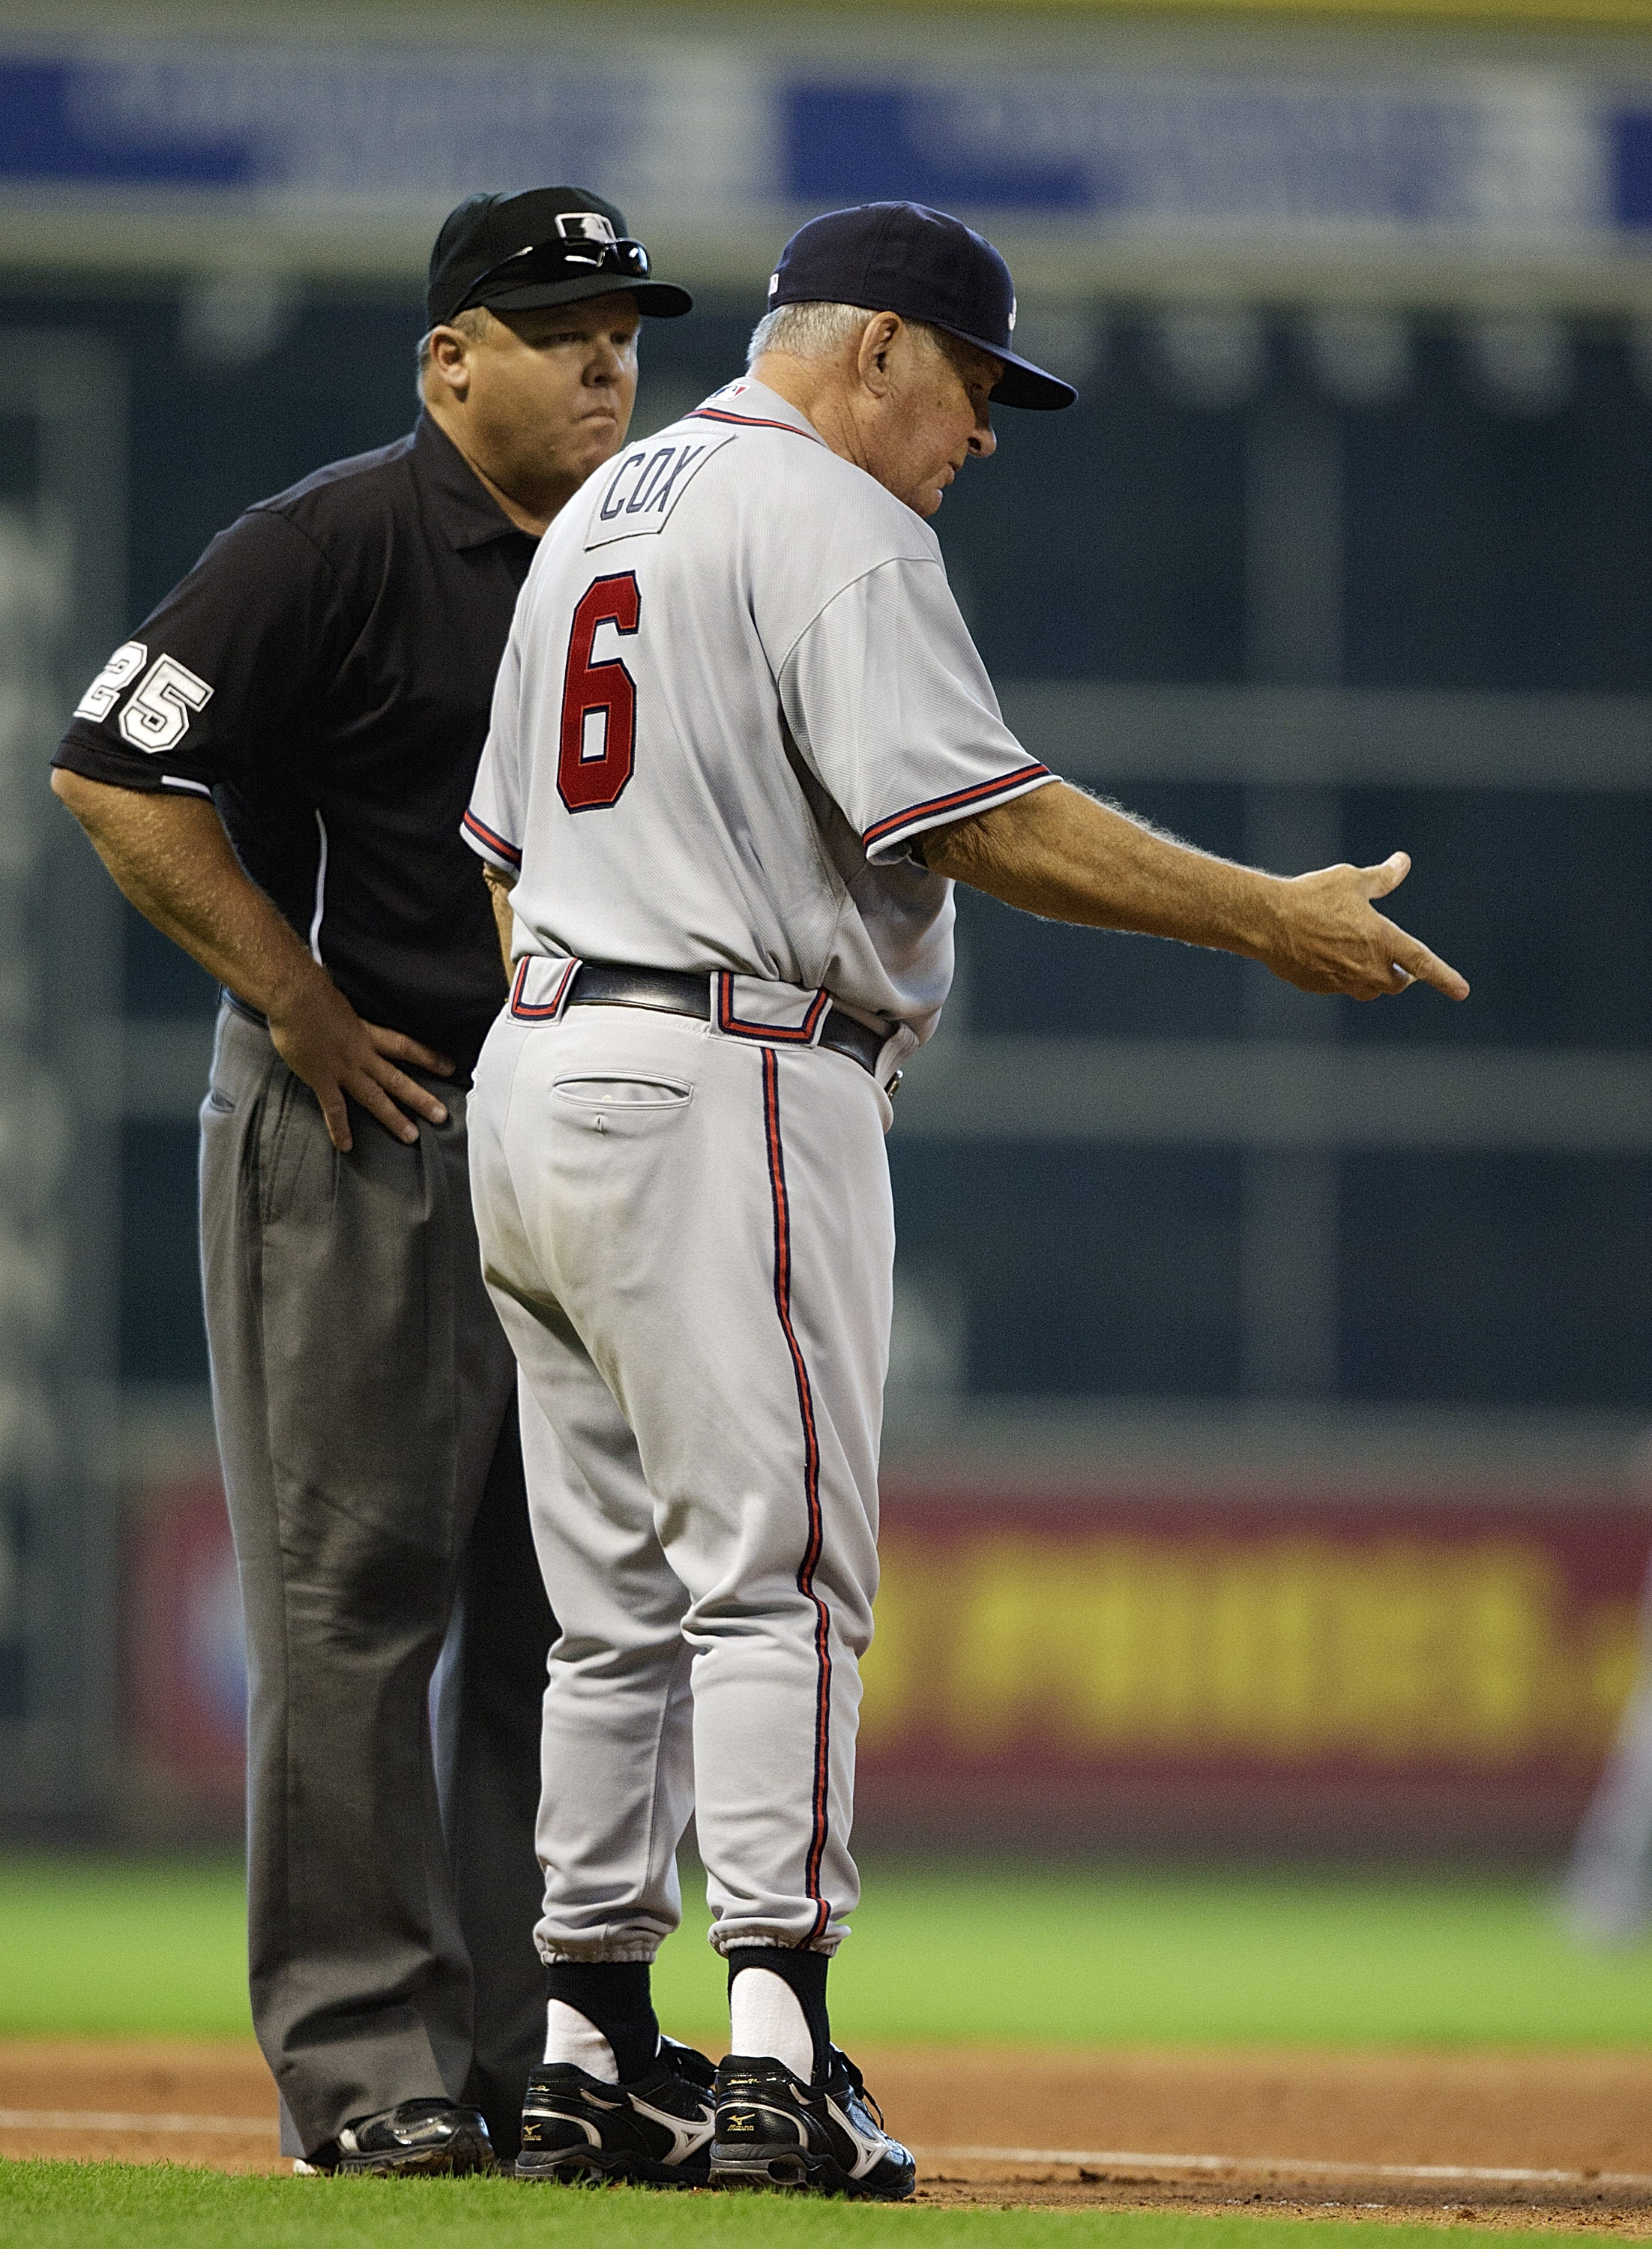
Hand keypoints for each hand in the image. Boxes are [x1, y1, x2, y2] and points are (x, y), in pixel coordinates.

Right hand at [266, 967, 454, 1151]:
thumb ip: (348, 1018)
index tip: (450, 1067)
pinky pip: (334, 1108)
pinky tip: (346, 1146)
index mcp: (367, 1033)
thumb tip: (346, 1018)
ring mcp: (343, 1068)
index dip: (429, 1057)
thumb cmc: (312, 992)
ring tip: (411, 1136)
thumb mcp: (341, 1003)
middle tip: (441, 1115)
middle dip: (420, 1098)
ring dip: (393, 1118)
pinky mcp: (321, 1078)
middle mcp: (361, 1054)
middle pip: (397, 1079)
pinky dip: (340, 1128)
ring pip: (374, 1097)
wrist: (294, 995)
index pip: (405, 1047)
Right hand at [1263, 852, 1469, 1001]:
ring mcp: (1342, 981)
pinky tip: (1327, 956)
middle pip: (1397, 983)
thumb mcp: (1351, 880)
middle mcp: (1367, 968)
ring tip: (1364, 959)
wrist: (1267, 921)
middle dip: (1402, 975)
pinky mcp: (1319, 986)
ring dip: (1374, 978)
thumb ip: (1382, 877)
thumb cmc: (1312, 896)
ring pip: (1369, 989)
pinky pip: (1339, 985)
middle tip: (1401, 966)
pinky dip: (1342, 975)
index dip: (1445, 977)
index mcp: (1382, 941)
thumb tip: (1403, 862)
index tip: (1462, 991)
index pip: (1423, 963)